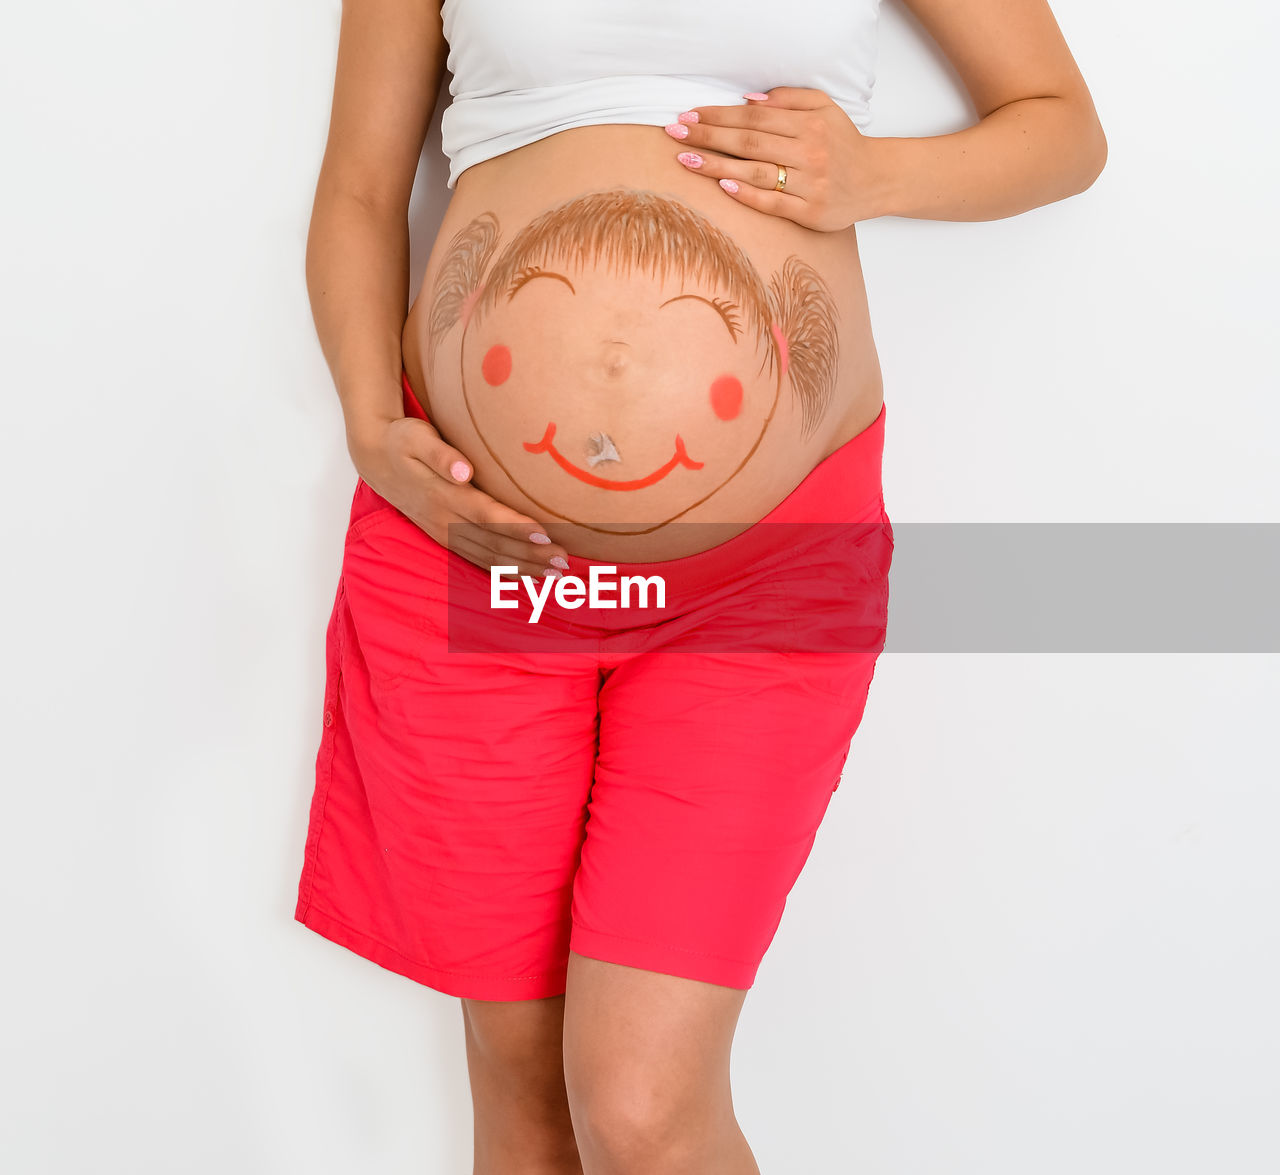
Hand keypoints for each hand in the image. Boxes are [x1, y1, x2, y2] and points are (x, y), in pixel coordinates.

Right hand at [346, 412, 570, 579]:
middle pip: (492, 542)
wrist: (374, 458)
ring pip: (486, 557)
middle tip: (563, 561)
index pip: (485, 515)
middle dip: (528, 555)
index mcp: (442, 495)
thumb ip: (441, 454)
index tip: (545, 535)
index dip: (515, 527)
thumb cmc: (401, 442)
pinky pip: (476, 560)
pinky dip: (501, 571)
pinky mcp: (444, 538)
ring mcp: (443, 533)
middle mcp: (444, 520)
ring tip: (553, 573)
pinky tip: (525, 577)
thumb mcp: (416, 437)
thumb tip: (464, 471)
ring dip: (520, 567)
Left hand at [664, 87, 884, 230]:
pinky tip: (723, 186)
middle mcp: (809, 152)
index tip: (690, 116)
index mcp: (809, 124)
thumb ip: (788, 99)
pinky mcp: (810, 212)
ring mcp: (809, 184)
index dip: (719, 117)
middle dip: (709, 137)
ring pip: (756, 172)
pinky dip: (747, 195)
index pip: (754, 119)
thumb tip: (747, 100)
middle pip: (750, 143)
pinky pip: (773, 203)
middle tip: (676, 134)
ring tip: (686, 161)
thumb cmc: (842, 144)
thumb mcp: (824, 108)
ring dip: (717, 166)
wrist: (876, 180)